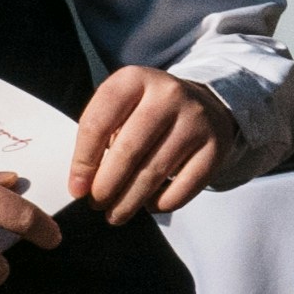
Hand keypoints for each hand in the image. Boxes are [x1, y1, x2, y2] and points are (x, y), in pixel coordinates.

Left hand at [69, 67, 237, 218]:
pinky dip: (163, 203)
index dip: (82, 161)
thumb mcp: (121, 107)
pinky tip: (150, 205)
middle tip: (96, 205)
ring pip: (155, 171)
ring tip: (116, 214)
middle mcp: (168, 95)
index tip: (76, 189)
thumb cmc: (148, 112)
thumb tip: (84, 185)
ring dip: (130, 201)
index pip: (98, 124)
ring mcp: (196, 120)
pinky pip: (185, 185)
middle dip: (106, 186)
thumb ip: (100, 136)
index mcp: (134, 80)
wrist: (203, 104)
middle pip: (128, 150)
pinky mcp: (216, 145)